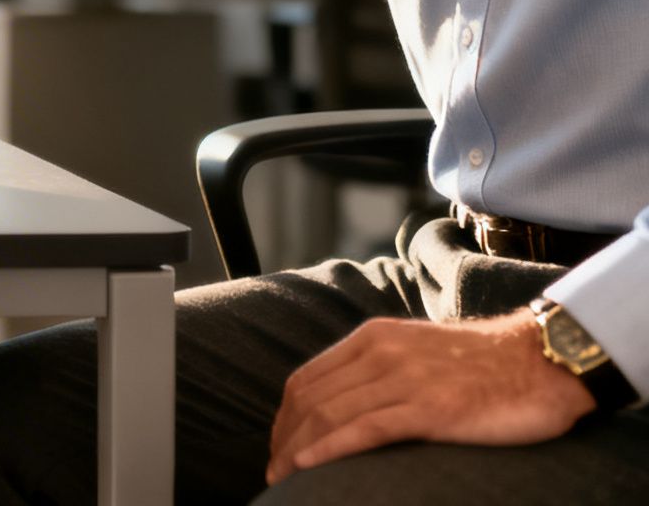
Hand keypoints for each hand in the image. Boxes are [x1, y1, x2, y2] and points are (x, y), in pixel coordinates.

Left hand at [265, 311, 594, 484]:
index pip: (307, 379)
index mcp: (373, 338)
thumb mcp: (419, 352)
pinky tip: (307, 467)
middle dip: (282, 439)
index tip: (278, 445)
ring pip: (329, 415)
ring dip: (296, 450)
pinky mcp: (429, 408)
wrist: (544, 359)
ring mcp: (404, 379)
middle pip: (309, 399)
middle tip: (273, 471)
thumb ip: (382, 369)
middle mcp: (380, 353)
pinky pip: (364, 430)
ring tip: (283, 479)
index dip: (284, 417)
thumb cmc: (488, 364)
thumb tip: (349, 401)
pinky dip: (327, 450)